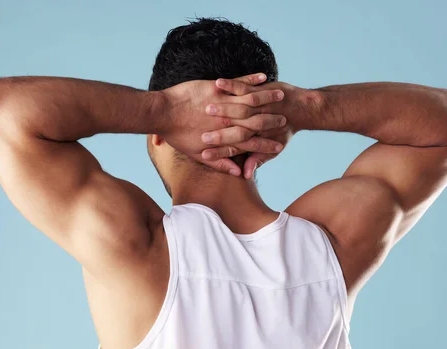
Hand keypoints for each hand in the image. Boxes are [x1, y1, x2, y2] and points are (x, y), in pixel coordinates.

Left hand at [160, 73, 287, 175]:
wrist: (161, 113)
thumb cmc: (177, 134)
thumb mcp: (198, 153)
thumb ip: (220, 163)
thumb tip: (237, 174)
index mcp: (224, 137)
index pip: (250, 143)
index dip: (265, 145)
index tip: (279, 147)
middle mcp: (227, 121)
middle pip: (256, 122)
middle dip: (272, 121)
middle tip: (286, 120)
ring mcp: (223, 103)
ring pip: (250, 100)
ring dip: (267, 97)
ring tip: (280, 95)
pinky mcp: (216, 88)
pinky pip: (238, 83)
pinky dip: (251, 79)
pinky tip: (263, 77)